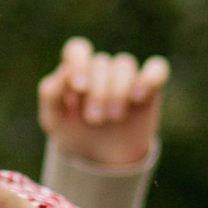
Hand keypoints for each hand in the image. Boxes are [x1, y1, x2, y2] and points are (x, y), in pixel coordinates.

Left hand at [38, 39, 168, 170]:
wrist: (101, 157)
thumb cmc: (74, 132)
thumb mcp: (53, 119)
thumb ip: (51, 93)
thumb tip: (64, 71)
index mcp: (76, 69)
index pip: (77, 50)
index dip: (79, 63)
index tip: (79, 88)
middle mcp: (101, 68)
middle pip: (101, 63)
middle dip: (97, 92)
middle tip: (93, 119)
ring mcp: (127, 76)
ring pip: (125, 64)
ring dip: (118, 90)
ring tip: (113, 116)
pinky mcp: (150, 87)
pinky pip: (157, 70)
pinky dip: (150, 79)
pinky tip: (138, 98)